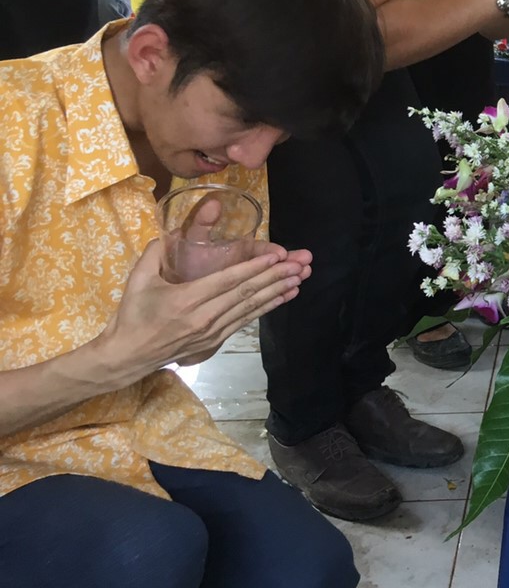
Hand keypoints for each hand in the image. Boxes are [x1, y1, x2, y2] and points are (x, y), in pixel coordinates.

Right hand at [97, 240, 311, 379]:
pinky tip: (284, 297)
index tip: (277, 257)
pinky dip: (266, 308)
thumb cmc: (133, 315)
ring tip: (300, 278)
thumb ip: (155, 253)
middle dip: (276, 277)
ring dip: (277, 292)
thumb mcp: (138, 280)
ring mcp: (211, 332)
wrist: (128, 356)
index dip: (254, 269)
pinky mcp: (215, 341)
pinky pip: (245, 321)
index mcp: (186, 300)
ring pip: (250, 308)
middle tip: (300, 264)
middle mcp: (203, 317)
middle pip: (245, 294)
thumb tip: (173, 231)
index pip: (227, 281)